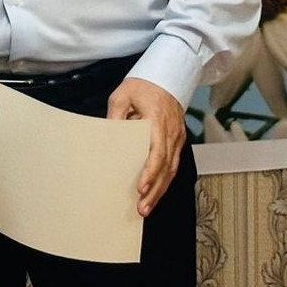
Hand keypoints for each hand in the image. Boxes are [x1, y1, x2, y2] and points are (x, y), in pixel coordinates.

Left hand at [106, 78, 185, 216]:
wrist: (166, 77)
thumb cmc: (142, 86)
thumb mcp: (121, 97)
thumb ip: (115, 117)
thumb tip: (108, 138)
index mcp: (158, 122)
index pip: (156, 152)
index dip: (150, 172)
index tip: (141, 187)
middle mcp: (171, 134)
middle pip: (166, 168)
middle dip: (154, 191)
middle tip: (142, 209)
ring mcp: (177, 139)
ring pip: (171, 171)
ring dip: (160, 191)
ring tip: (147, 208)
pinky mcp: (177, 142)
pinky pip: (173, 165)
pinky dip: (164, 182)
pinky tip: (155, 194)